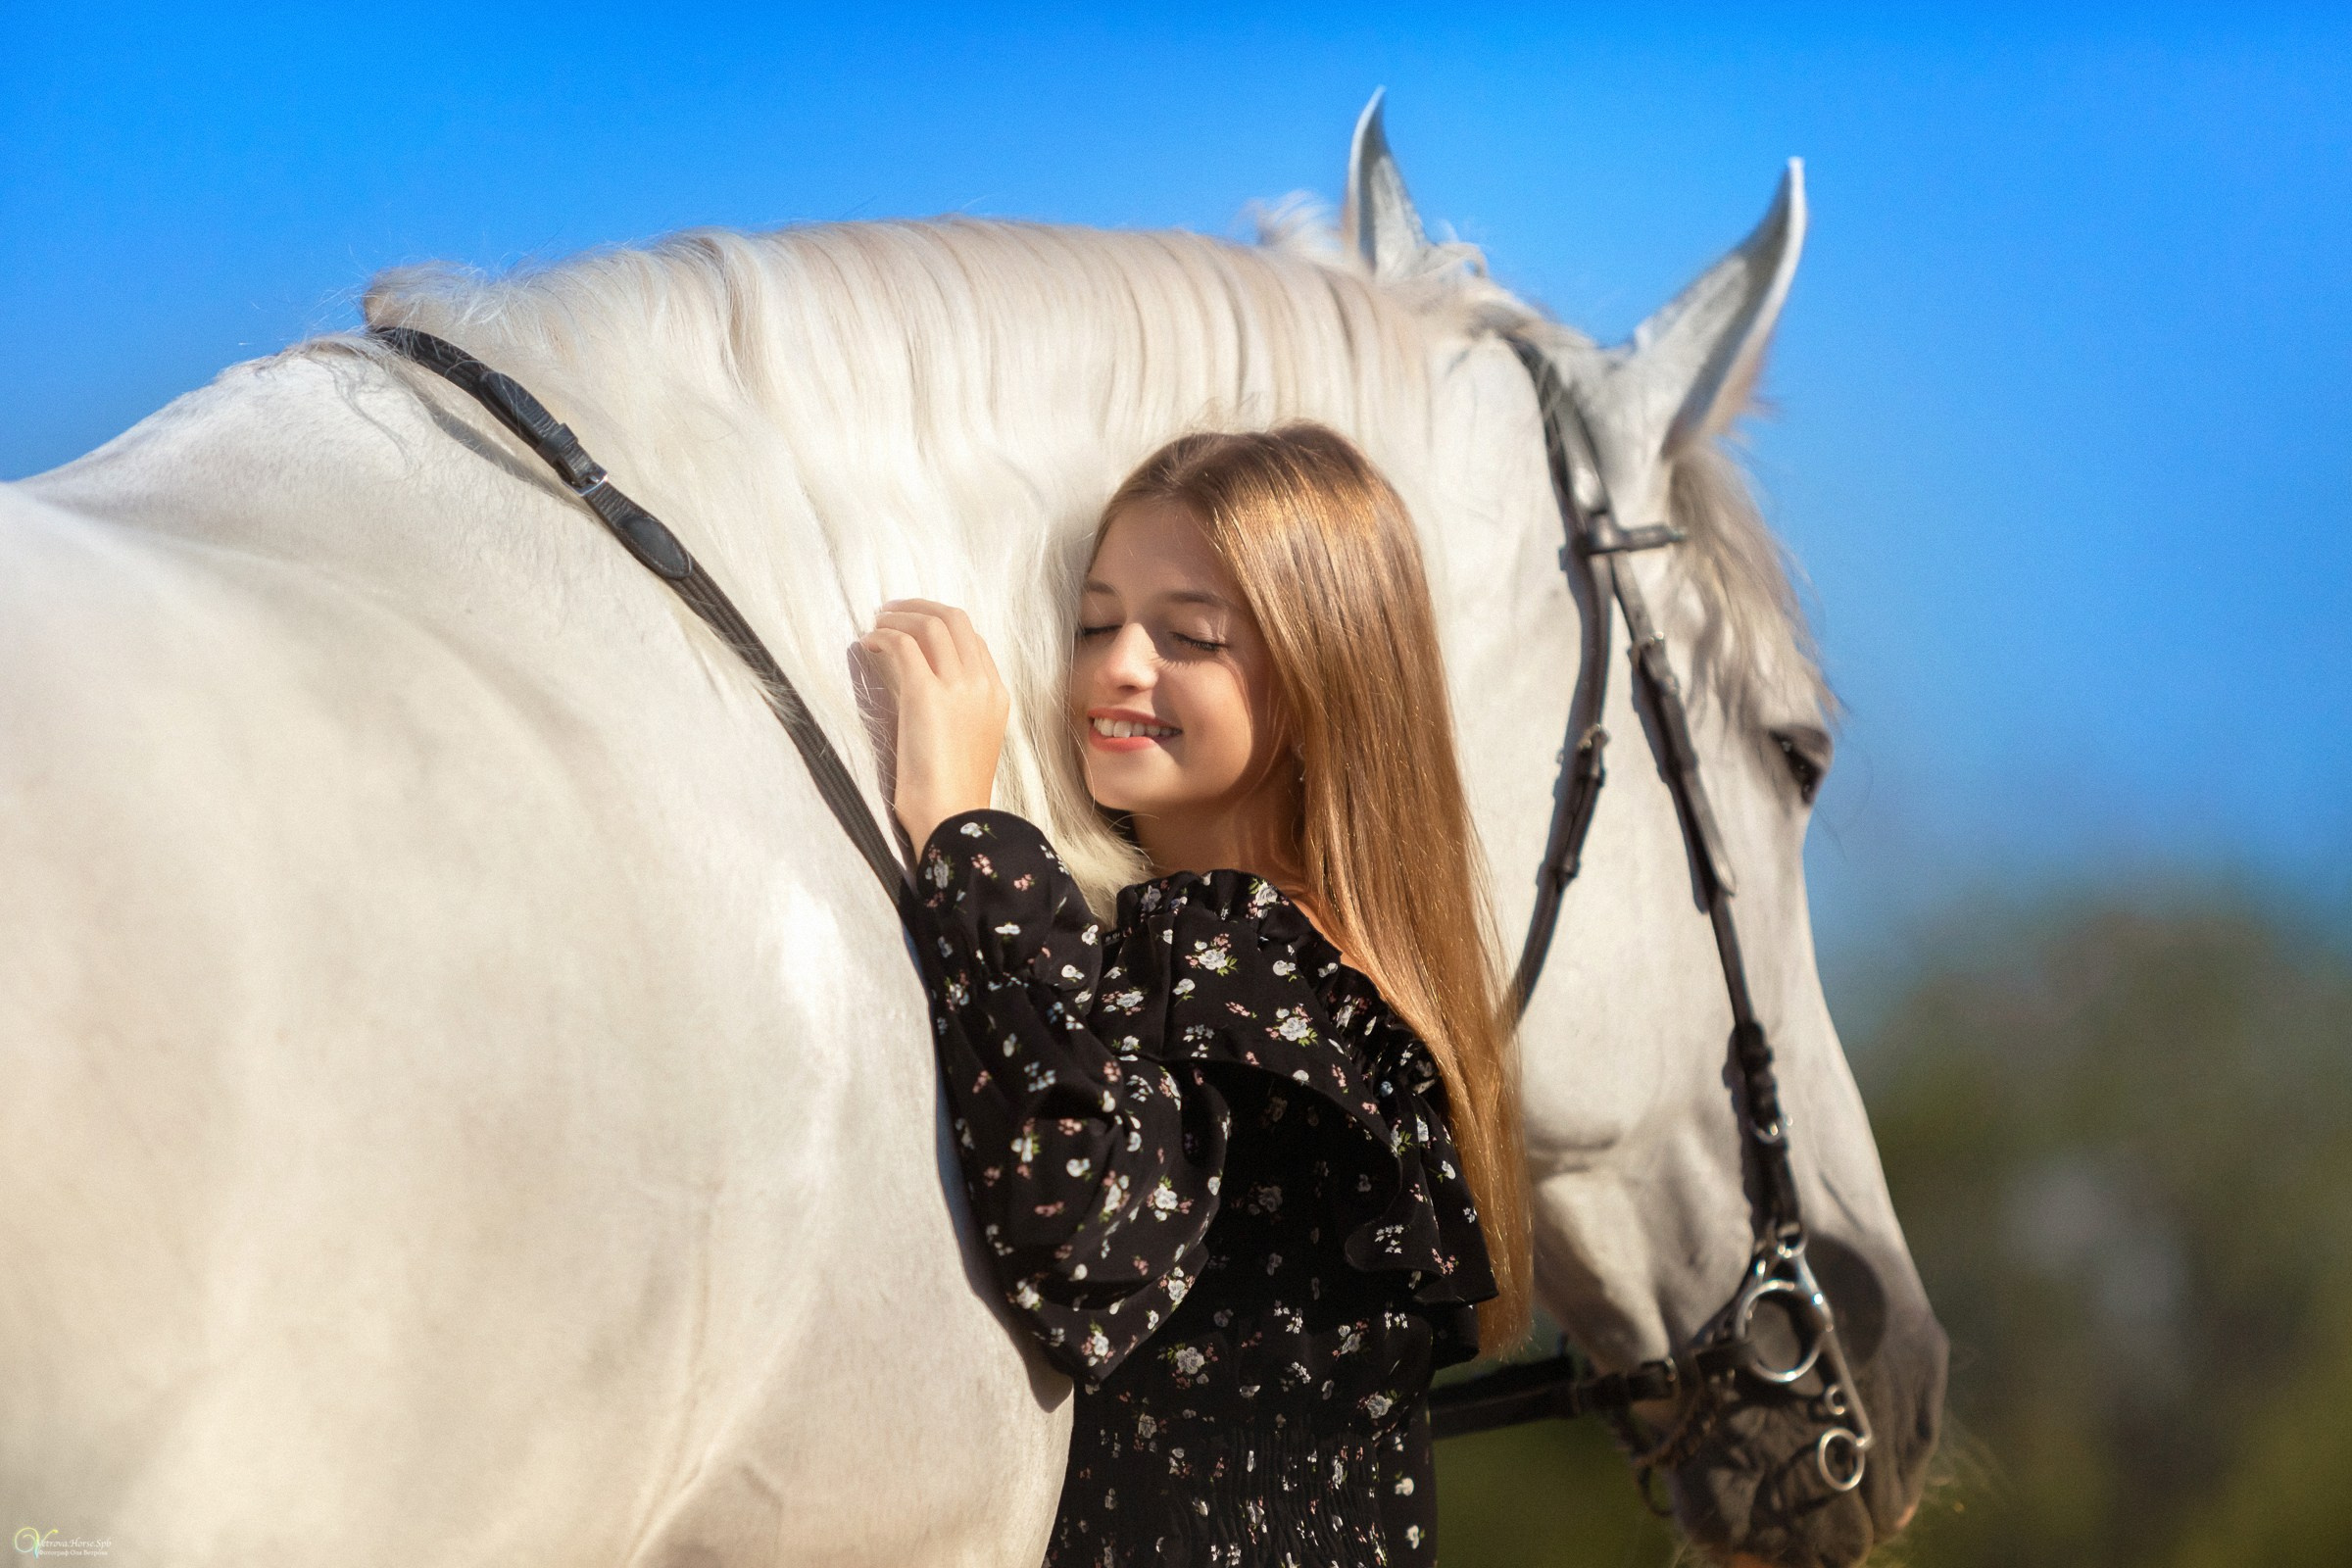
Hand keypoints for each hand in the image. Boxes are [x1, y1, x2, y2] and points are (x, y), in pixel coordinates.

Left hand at [857, 598, 1009, 851]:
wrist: (951, 819)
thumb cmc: (951, 792)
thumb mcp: (963, 739)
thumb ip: (950, 706)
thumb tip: (911, 676)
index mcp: (997, 696)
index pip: (972, 638)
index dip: (939, 623)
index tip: (912, 624)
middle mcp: (983, 685)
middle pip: (954, 619)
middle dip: (919, 607)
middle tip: (889, 611)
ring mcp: (959, 688)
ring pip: (931, 625)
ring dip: (897, 618)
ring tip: (875, 625)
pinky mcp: (927, 695)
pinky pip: (903, 646)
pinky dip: (882, 637)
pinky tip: (867, 644)